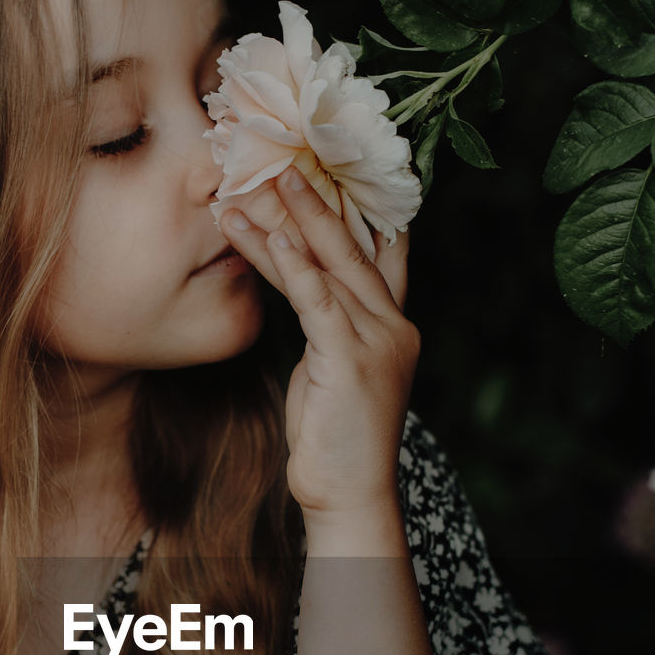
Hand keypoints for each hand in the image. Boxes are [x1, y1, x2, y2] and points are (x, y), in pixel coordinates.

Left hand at [221, 167, 419, 519]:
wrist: (349, 497)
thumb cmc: (335, 444)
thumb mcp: (334, 377)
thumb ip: (329, 335)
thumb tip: (309, 302)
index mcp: (392, 329)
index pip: (382, 256)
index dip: (360, 210)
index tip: (340, 166)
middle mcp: (392, 328)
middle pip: (353, 249)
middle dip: (317, 202)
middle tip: (284, 157)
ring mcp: (376, 343)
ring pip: (331, 268)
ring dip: (292, 222)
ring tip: (262, 182)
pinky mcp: (351, 362)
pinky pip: (317, 303)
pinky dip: (294, 268)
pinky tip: (271, 236)